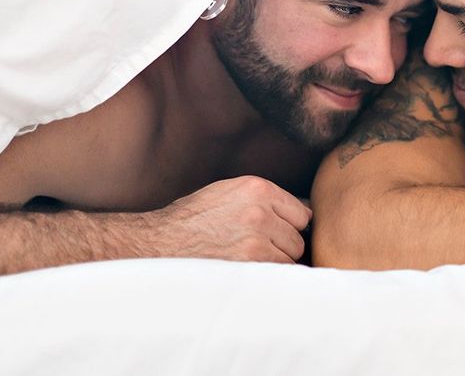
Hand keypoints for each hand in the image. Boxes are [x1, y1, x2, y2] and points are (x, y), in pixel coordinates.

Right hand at [153, 176, 311, 262]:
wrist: (159, 244)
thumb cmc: (193, 221)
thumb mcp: (228, 194)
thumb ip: (264, 200)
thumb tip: (305, 214)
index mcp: (257, 188)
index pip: (301, 213)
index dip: (289, 227)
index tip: (274, 235)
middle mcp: (261, 209)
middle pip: (298, 237)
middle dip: (283, 247)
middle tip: (255, 251)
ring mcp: (257, 237)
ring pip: (291, 258)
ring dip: (275, 264)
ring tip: (246, 261)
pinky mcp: (250, 262)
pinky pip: (277, 274)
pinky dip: (266, 277)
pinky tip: (245, 271)